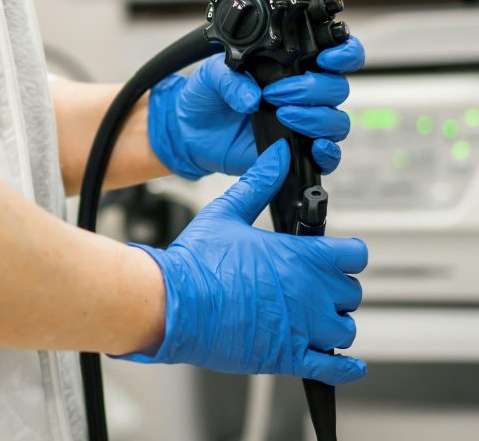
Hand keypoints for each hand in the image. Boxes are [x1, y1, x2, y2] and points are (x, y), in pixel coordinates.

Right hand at [116, 140, 367, 384]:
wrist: (173, 304)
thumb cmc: (196, 262)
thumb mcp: (227, 213)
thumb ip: (258, 183)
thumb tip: (277, 158)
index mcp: (299, 256)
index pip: (354, 255)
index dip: (345, 254)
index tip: (335, 256)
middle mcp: (309, 292)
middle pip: (351, 293)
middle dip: (335, 289)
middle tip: (312, 286)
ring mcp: (301, 328)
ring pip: (345, 329)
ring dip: (334, 324)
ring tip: (313, 319)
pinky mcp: (287, 356)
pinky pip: (332, 367)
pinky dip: (345, 368)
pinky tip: (347, 364)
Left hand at [147, 36, 364, 177]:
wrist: (189, 131)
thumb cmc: (205, 97)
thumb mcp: (211, 75)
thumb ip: (230, 78)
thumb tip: (252, 97)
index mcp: (291, 68)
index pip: (336, 56)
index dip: (344, 54)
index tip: (326, 57)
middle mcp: (304, 95)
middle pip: (337, 89)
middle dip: (313, 89)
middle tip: (278, 94)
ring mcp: (302, 124)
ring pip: (336, 121)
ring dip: (316, 118)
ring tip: (283, 115)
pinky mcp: (295, 152)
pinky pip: (328, 157)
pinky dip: (328, 153)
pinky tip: (313, 146)